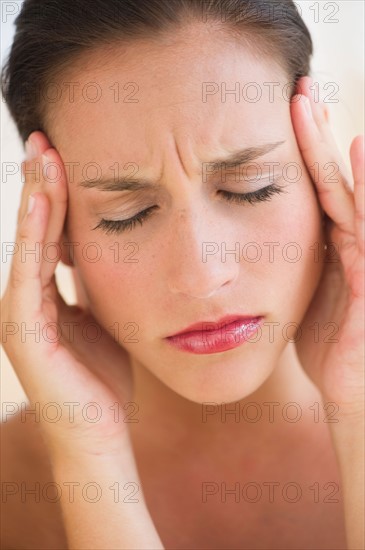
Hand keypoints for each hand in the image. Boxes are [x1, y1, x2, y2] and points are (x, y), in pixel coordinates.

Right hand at [1, 131, 134, 457]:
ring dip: (35, 198)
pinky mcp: (23, 331)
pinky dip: (34, 236)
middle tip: (45, 137)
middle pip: (36, 230)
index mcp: (48, 292)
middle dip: (40, 184)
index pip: (51, 232)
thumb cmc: (106, 376)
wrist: (99, 433)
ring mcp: (20, 314)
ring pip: (29, 244)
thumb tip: (109, 250)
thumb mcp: (106, 317)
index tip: (65, 152)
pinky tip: (40, 201)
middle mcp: (27, 297)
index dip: (56, 194)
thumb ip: (99, 285)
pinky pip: (29, 275)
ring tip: (41, 154)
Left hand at [290, 76, 363, 418]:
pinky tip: (355, 153)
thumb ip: (293, 264)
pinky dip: (361, 193)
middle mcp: (355, 243)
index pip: (318, 186)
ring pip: (354, 195)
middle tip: (298, 88)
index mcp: (334, 245)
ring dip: (336, 151)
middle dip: (316, 135)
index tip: (285, 108)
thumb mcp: (305, 295)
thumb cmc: (331, 346)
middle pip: (335, 179)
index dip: (303, 148)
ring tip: (314, 106)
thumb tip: (264, 240)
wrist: (353, 392)